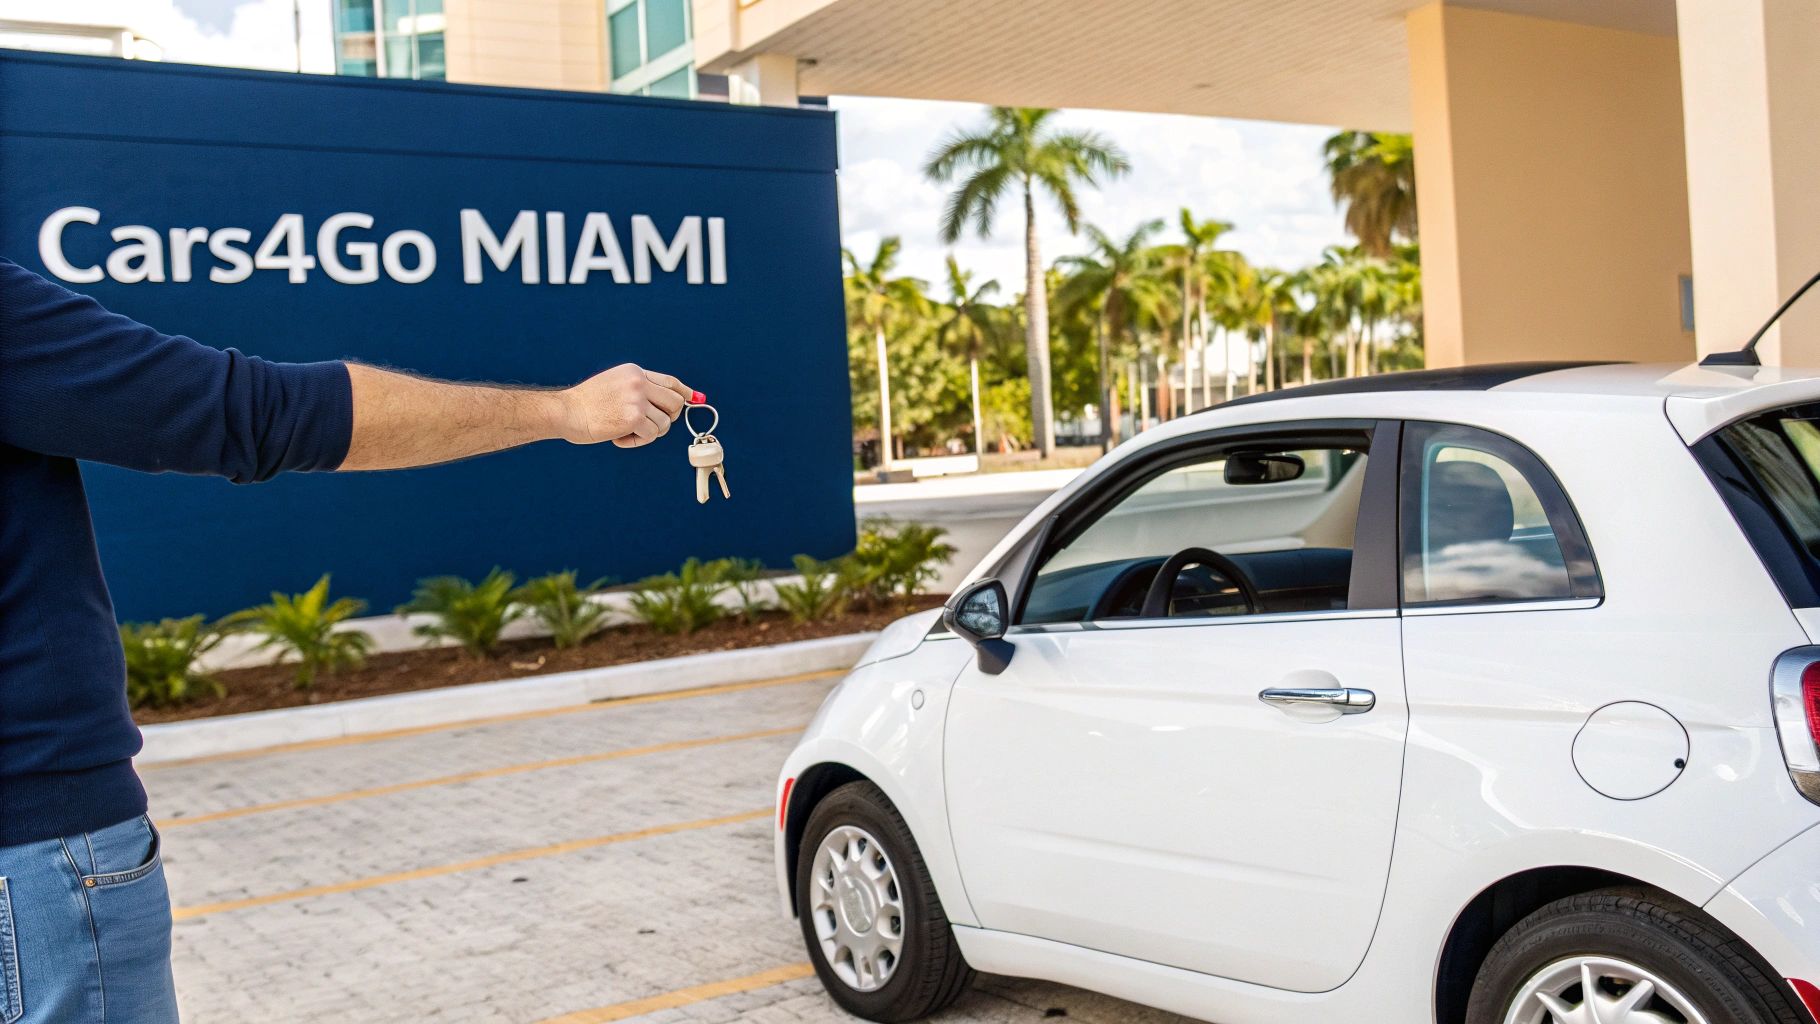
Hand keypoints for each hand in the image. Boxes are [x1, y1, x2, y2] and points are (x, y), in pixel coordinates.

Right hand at [559, 364, 693, 447]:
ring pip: (664, 424)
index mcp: (635, 372)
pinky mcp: (633, 418)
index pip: (670, 382)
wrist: (566, 411)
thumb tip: (671, 401)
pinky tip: (619, 438)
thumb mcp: (615, 385)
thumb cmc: (586, 403)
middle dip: (667, 418)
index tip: (694, 399)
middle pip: (675, 403)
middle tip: (648, 426)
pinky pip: (651, 435)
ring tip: (625, 431)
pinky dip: (637, 442)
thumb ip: (640, 390)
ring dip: (648, 433)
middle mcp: (639, 382)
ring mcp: (637, 399)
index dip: (684, 393)